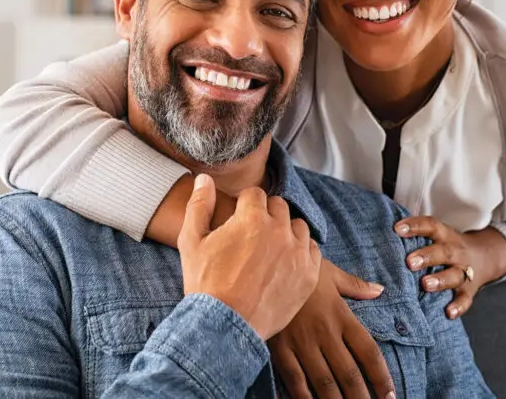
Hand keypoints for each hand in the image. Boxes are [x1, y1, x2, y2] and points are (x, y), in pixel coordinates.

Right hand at [179, 174, 320, 339]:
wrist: (225, 326)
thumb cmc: (205, 283)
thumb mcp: (191, 241)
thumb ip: (198, 205)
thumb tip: (204, 179)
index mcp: (252, 217)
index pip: (255, 194)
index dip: (244, 204)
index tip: (238, 218)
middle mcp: (279, 230)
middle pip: (279, 207)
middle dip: (265, 215)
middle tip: (252, 235)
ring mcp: (297, 253)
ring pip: (298, 227)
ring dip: (286, 231)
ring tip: (270, 248)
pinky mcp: (309, 275)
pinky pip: (313, 251)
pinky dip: (301, 252)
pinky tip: (285, 262)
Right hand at [269, 260, 393, 398]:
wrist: (264, 264)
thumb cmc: (300, 268)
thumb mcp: (331, 273)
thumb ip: (356, 286)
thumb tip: (379, 290)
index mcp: (341, 316)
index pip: (369, 352)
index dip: (381, 377)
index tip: (390, 394)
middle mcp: (325, 333)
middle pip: (349, 374)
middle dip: (361, 398)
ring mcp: (301, 343)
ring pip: (324, 383)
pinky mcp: (280, 348)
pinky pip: (294, 380)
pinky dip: (303, 398)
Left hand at [395, 217, 505, 318]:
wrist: (485, 257)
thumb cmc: (447, 246)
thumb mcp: (437, 235)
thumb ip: (415, 236)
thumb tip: (381, 233)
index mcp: (445, 236)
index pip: (431, 226)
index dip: (415, 226)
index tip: (397, 229)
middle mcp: (456, 252)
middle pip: (444, 252)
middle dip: (427, 256)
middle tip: (409, 262)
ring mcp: (464, 271)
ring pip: (455, 275)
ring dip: (441, 280)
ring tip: (425, 285)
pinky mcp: (469, 290)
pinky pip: (466, 299)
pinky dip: (458, 306)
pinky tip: (448, 312)